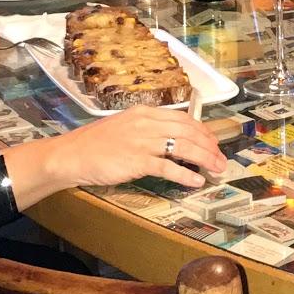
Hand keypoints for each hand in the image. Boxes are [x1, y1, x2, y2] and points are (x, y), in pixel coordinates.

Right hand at [3, 106, 225, 210]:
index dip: (202, 131)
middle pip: (187, 130)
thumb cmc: (95, 144)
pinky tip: (196, 181)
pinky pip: (167, 166)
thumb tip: (170, 140)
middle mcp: (145, 122)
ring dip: (204, 159)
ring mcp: (141, 141)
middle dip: (209, 145)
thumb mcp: (123, 127)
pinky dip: (185, 174)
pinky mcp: (137, 160)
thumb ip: (145, 130)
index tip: (213, 142)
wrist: (72, 154)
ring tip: (216, 170)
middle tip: (221, 159)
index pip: (182, 118)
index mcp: (143, 112)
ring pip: (182, 146)